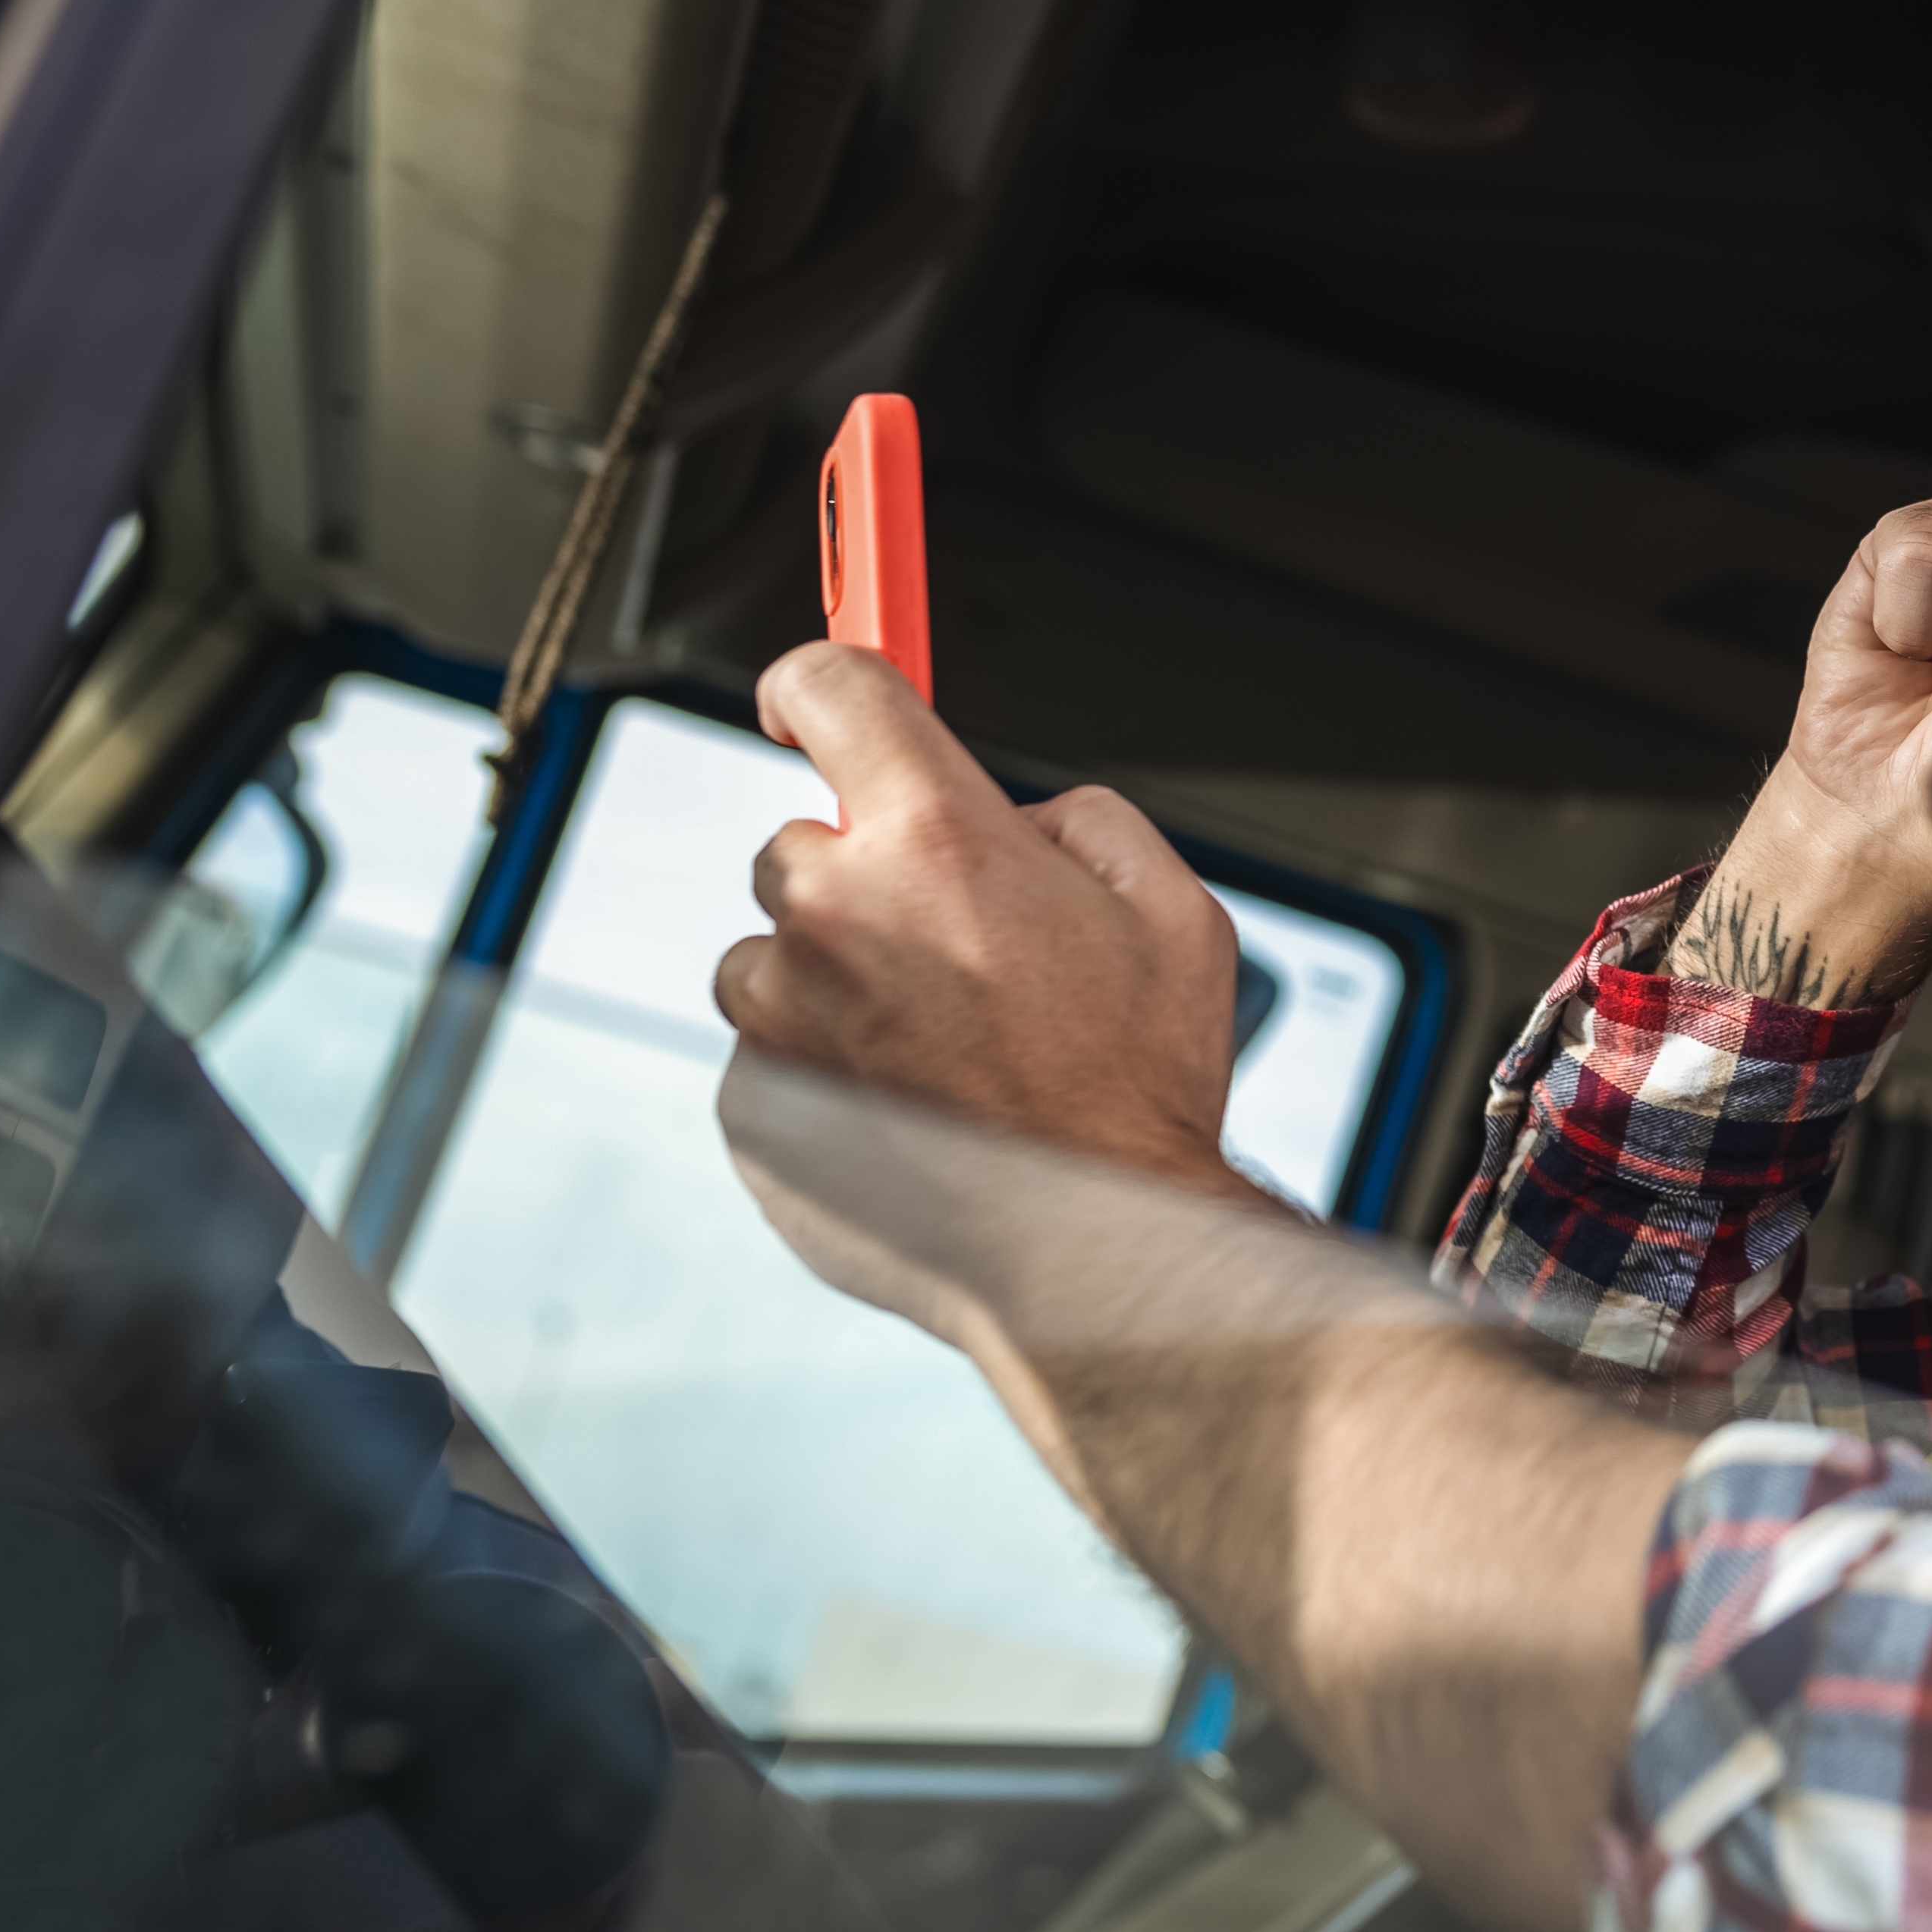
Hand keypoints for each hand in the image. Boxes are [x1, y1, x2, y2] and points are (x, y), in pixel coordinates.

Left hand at [713, 643, 1249, 1198]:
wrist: (1095, 1249)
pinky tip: (911, 1109)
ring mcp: (784, 1016)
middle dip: (865, 882)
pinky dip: (824, 1073)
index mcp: (939, 839)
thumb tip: (1017, 819)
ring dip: (834, 983)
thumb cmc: (1140, 1089)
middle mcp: (839, 912)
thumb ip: (1083, 823)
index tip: (808, 704)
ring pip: (773, 958)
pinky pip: (769, 1057)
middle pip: (799, 844)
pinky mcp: (756, 1107)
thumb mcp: (1175, 909)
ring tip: (941, 1050)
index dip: (818, 683)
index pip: (829, 687)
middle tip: (956, 953)